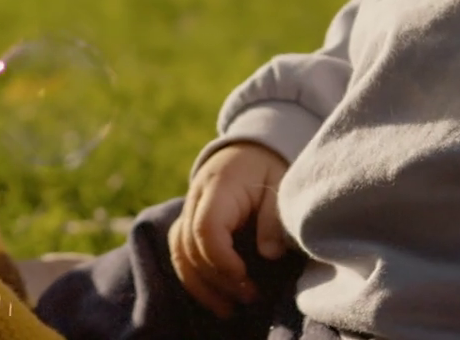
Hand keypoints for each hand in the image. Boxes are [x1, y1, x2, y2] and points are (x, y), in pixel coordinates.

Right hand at [168, 142, 290, 318]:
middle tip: (250, 297)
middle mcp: (196, 199)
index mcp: (218, 187)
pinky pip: (181, 253)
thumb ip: (273, 219)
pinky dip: (194, 278)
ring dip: (201, 285)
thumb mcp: (280, 183)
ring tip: (228, 309)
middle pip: (189, 245)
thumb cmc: (267, 168)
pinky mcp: (189, 223)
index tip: (245, 276)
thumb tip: (269, 254)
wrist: (248, 150)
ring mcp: (188, 211)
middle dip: (217, 279)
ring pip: (179, 253)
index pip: (205, 227)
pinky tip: (214, 297)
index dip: (220, 258)